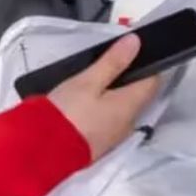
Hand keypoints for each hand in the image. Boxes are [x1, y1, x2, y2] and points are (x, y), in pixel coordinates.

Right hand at [46, 34, 164, 160]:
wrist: (41, 153)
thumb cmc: (67, 113)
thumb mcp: (88, 82)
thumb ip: (113, 62)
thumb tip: (136, 42)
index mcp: (132, 105)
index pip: (154, 81)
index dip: (147, 64)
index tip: (133, 51)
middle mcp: (129, 122)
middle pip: (138, 95)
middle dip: (129, 78)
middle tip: (109, 62)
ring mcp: (114, 136)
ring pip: (122, 108)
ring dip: (114, 94)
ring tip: (95, 79)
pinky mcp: (98, 144)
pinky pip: (108, 120)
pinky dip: (103, 108)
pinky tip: (87, 101)